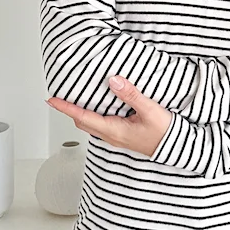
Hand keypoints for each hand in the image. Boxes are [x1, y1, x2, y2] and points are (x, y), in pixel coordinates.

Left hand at [46, 75, 172, 157]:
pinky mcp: (122, 135)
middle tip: (59, 96)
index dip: (65, 108)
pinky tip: (99, 104)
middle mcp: (111, 136)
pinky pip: (100, 124)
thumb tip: (114, 81)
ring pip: (90, 124)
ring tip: (75, 98)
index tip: (52, 99)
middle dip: (68, 110)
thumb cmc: (165, 132)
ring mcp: (116, 137)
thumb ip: (131, 95)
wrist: (177, 148)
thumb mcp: (150, 110)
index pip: (82, 116)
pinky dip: (92, 114)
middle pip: (82, 122)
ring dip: (80, 112)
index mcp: (113, 130)